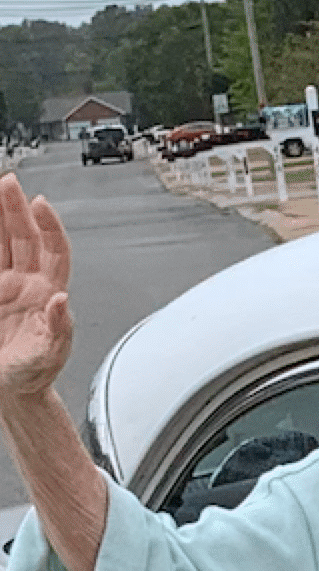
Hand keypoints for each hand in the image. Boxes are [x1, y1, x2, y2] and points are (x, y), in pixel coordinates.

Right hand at [0, 174, 72, 400]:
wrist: (10, 388)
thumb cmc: (36, 372)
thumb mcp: (49, 354)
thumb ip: (57, 328)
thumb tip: (61, 301)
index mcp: (50, 293)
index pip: (54, 251)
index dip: (50, 227)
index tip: (41, 204)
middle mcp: (29, 283)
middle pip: (24, 237)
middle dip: (16, 209)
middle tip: (7, 183)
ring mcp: (5, 285)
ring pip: (1, 242)